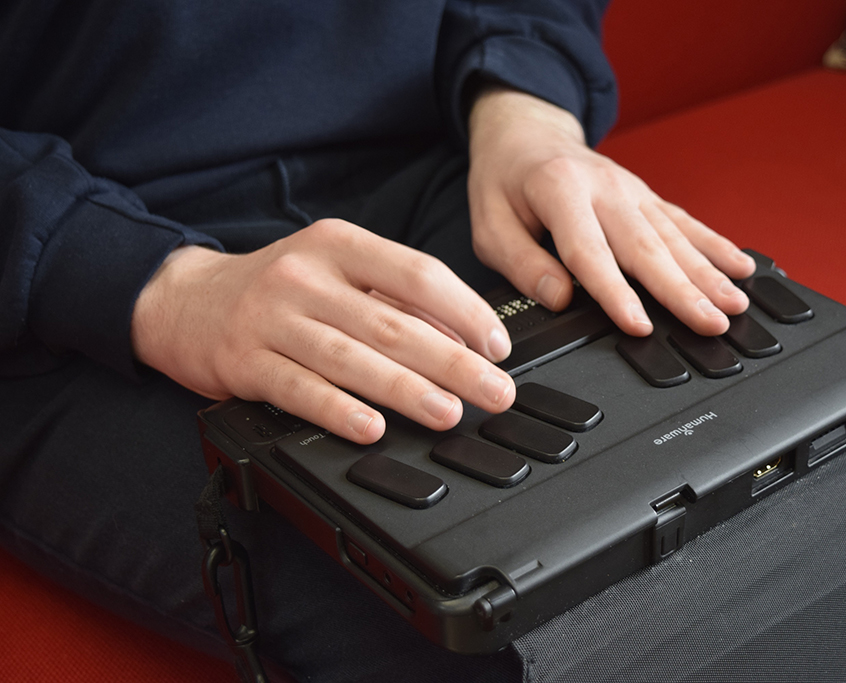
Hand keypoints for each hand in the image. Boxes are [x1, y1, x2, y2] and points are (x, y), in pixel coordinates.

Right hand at [131, 220, 515, 443]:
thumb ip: (392, 296)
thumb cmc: (276, 289)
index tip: (497, 347)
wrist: (184, 301)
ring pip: (351, 358)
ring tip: (448, 412)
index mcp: (339, 244)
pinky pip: (299, 390)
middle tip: (494, 391)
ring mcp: (271, 319)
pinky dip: (338, 410)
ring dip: (406, 390)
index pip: (418, 274)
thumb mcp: (335, 271)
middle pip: (393, 322)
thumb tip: (461, 336)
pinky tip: (372, 428)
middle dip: (453, 362)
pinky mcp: (243, 362)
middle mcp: (305, 276)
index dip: (467, 312)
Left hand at [467, 87, 756, 336]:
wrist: (526, 133)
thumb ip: (521, 263)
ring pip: (675, 236)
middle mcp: (605, 188)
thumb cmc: (505, 182)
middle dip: (683, 290)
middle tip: (712, 323)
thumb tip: (559, 297)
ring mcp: (632, 190)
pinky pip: (685, 222)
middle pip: (647, 246)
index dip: (616, 293)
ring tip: (735, 305)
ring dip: (708, 273)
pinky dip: (716, 245)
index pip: (591, 252)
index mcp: (560, 191)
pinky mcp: (646, 196)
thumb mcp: (488, 224)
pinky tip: (741, 267)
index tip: (639, 326)